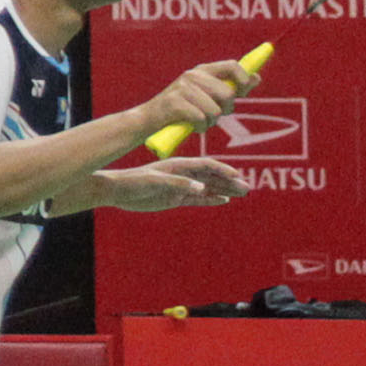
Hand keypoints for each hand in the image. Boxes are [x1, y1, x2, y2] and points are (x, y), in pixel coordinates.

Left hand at [95, 157, 248, 209]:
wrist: (117, 191)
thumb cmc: (134, 182)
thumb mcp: (155, 182)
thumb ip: (178, 184)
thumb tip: (201, 188)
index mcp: (178, 165)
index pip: (206, 166)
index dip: (222, 170)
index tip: (238, 175)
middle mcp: (182, 174)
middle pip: (211, 177)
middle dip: (229, 181)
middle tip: (247, 188)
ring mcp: (180, 186)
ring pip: (207, 187)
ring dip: (224, 190)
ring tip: (242, 194)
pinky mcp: (175, 198)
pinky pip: (197, 198)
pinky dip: (211, 199)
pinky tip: (224, 200)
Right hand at [131, 57, 258, 144]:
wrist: (148, 120)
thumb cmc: (182, 109)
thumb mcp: (207, 95)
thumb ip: (230, 87)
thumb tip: (257, 77)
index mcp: (202, 70)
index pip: (233, 66)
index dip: (244, 79)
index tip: (243, 93)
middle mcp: (193, 75)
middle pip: (227, 94)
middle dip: (225, 109)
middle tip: (212, 115)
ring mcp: (182, 88)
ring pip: (215, 110)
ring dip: (210, 122)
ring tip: (198, 121)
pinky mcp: (174, 102)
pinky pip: (201, 119)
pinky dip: (199, 127)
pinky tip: (190, 126)